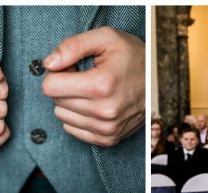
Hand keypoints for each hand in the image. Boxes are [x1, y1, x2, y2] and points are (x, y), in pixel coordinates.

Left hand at [42, 26, 144, 146]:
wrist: (159, 80)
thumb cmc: (132, 56)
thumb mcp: (106, 38)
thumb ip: (73, 46)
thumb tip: (49, 64)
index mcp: (101, 85)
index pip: (50, 87)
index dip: (58, 73)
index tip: (73, 68)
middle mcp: (105, 111)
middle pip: (56, 101)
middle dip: (65, 88)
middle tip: (85, 78)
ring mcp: (107, 128)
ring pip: (62, 117)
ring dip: (71, 103)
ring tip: (91, 91)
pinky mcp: (108, 139)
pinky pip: (73, 130)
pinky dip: (78, 117)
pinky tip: (93, 105)